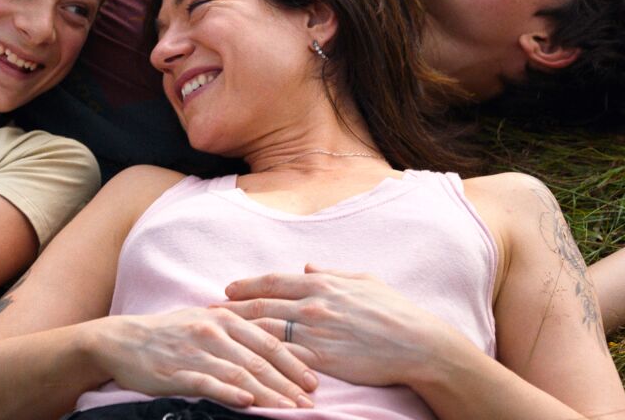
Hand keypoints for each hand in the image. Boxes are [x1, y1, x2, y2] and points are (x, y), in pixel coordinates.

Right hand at [87, 308, 316, 409]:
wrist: (124, 341)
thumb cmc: (169, 332)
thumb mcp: (206, 320)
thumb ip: (237, 331)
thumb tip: (273, 345)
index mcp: (225, 317)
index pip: (268, 341)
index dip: (294, 361)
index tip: (313, 381)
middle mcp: (214, 331)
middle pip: (259, 361)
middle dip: (288, 384)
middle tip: (309, 403)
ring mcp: (197, 352)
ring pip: (241, 374)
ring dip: (268, 395)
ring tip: (289, 411)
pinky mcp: (179, 372)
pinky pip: (209, 384)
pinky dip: (230, 393)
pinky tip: (248, 403)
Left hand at [221, 265, 462, 386]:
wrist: (417, 343)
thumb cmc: (396, 312)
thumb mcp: (364, 281)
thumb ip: (332, 273)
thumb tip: (307, 266)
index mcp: (323, 283)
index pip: (274, 282)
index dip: (247, 285)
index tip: (227, 288)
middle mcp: (313, 303)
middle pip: (261, 304)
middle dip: (232, 307)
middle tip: (207, 310)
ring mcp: (314, 330)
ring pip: (265, 328)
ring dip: (238, 331)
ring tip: (217, 334)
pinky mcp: (319, 356)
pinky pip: (281, 355)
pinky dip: (259, 355)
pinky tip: (243, 359)